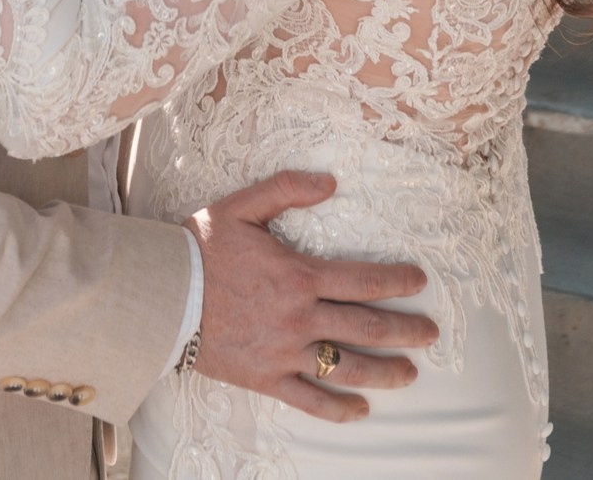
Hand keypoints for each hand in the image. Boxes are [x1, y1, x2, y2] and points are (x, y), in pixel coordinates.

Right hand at [183, 170, 436, 422]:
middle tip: (431, 334)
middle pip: (366, 327)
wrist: (161, 296)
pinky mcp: (266, 378)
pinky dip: (337, 409)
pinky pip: (309, 399)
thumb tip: (330, 181)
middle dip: (405, 330)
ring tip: (410, 374)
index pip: (363, 280)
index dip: (397, 282)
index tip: (420, 283)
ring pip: (346, 367)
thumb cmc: (200, 249)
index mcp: (299, 275)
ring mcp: (284, 352)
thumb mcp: (241, 207)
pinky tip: (359, 410)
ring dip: (384, 371)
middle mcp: (299, 318)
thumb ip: (287, 189)